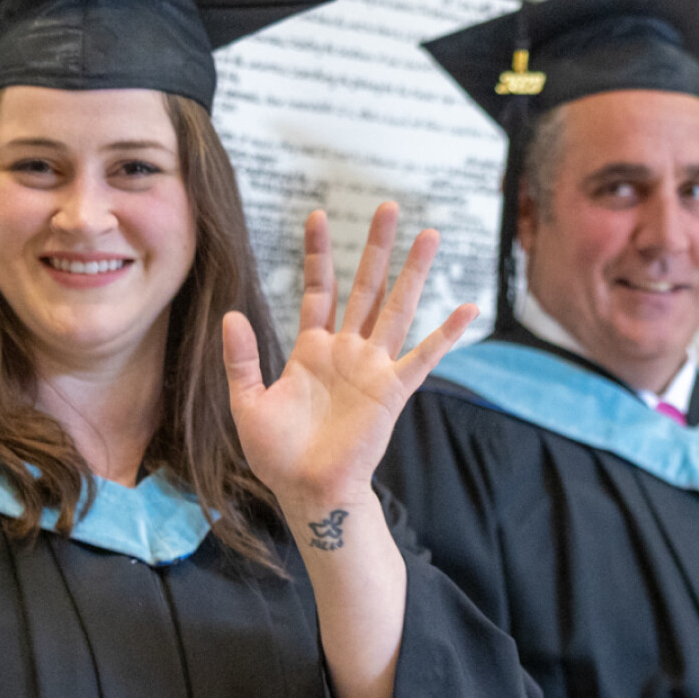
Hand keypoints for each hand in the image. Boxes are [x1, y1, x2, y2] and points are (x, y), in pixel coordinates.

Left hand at [223, 203, 478, 507]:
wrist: (307, 491)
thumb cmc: (277, 454)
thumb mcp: (247, 403)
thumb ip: (242, 359)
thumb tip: (231, 314)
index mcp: (311, 349)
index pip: (318, 288)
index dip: (317, 252)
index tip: (316, 214)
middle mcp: (346, 350)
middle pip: (364, 286)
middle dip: (376, 247)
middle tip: (388, 206)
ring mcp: (372, 368)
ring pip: (396, 308)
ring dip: (413, 273)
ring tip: (429, 235)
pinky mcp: (392, 391)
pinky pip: (423, 357)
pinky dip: (445, 334)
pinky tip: (467, 309)